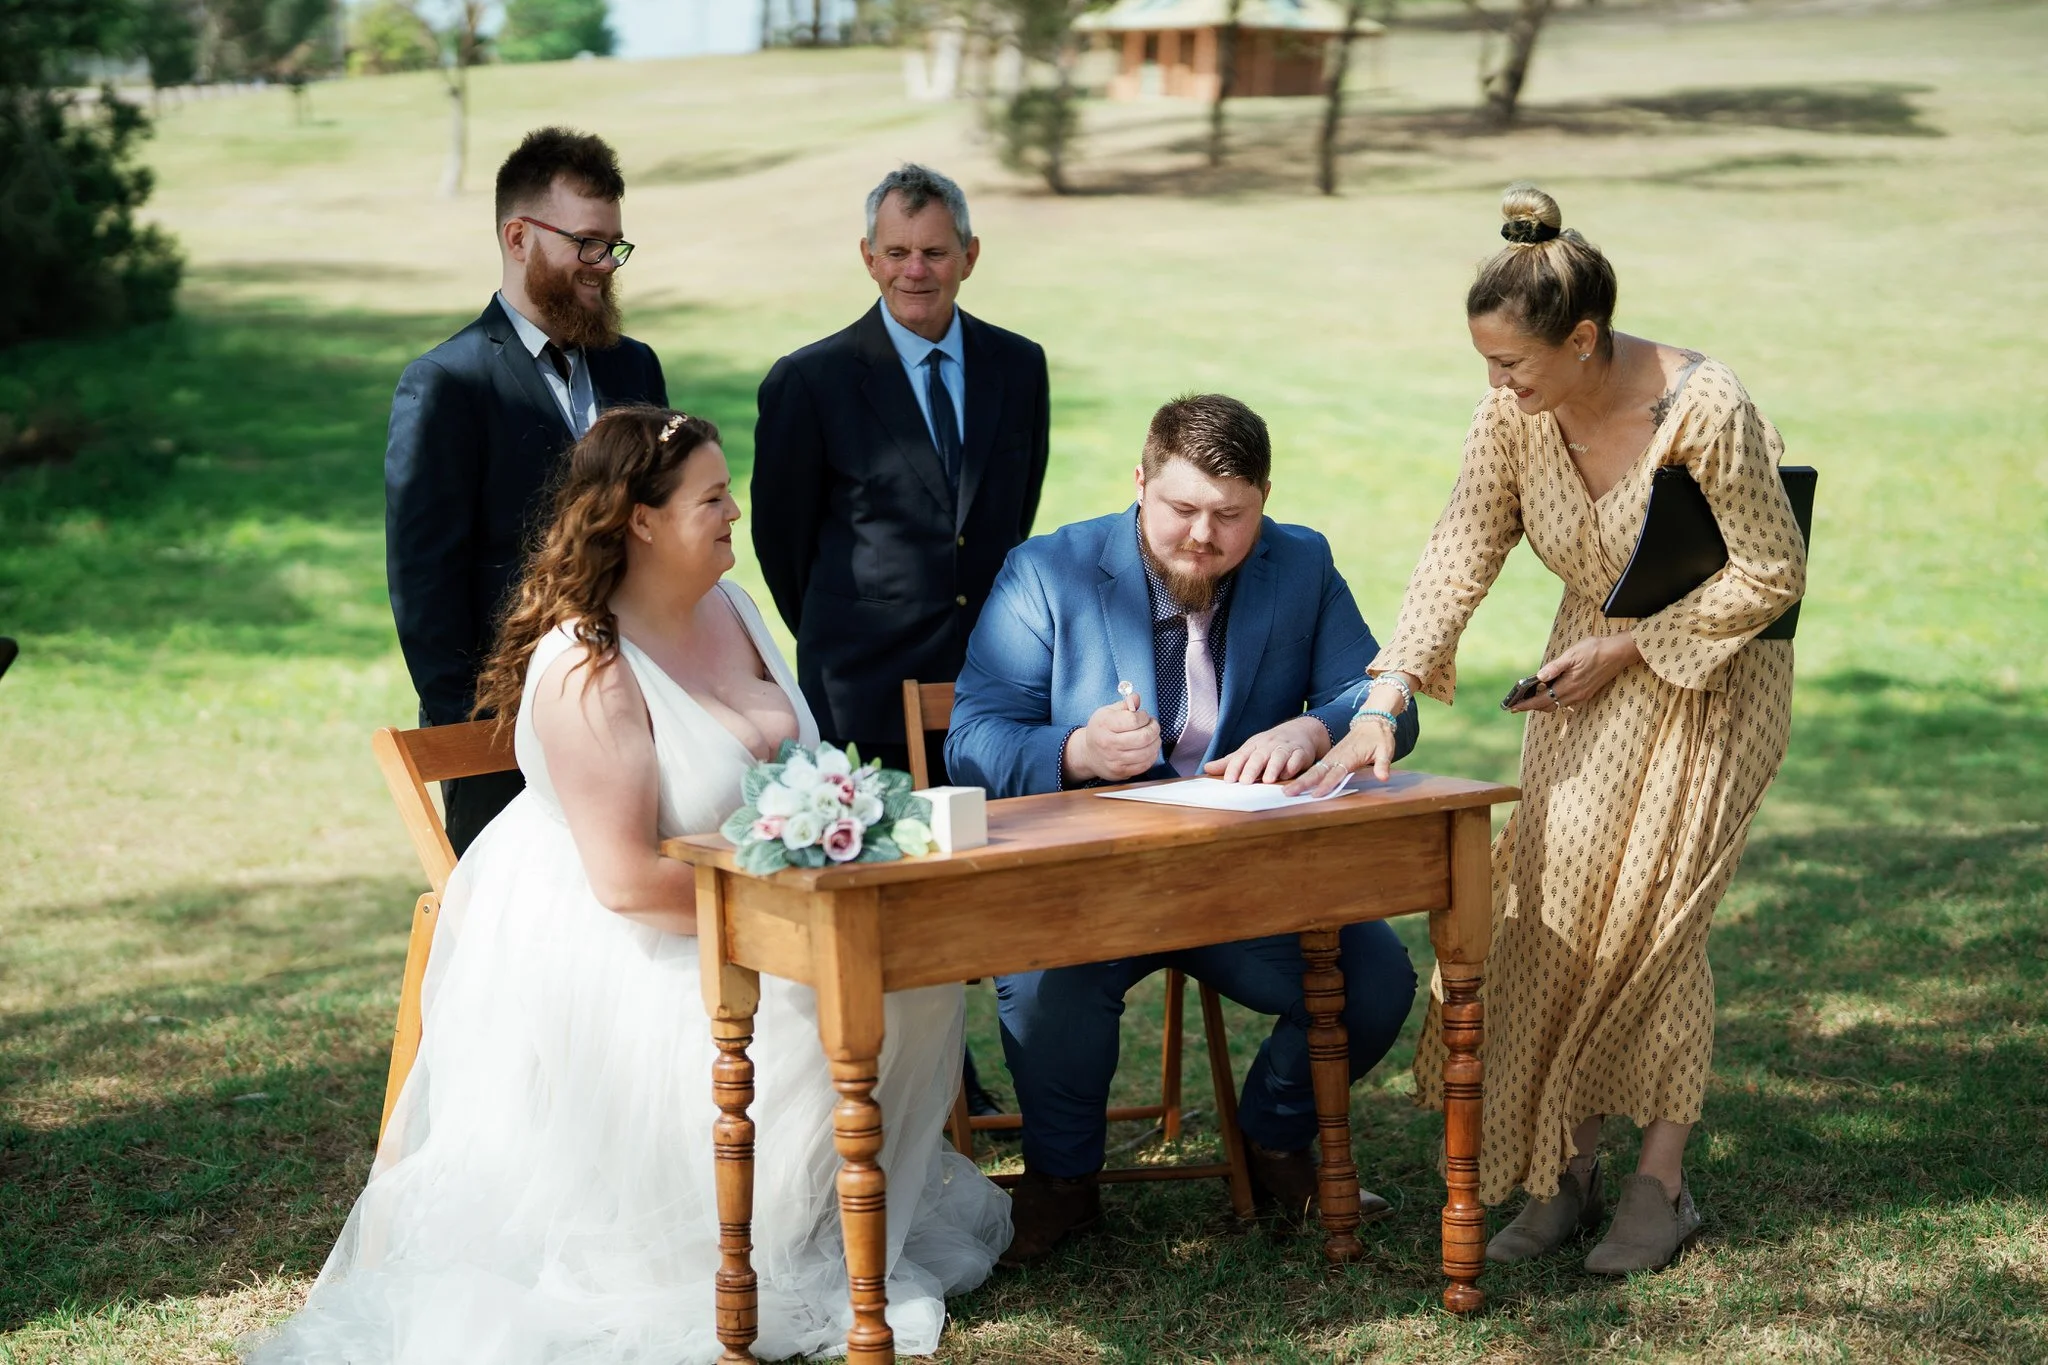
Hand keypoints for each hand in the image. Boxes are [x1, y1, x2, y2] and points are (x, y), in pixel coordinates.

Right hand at [1063, 692, 1161, 783]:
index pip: (1134, 720)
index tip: (1144, 716)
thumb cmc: (1100, 730)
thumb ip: (1125, 704)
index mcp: (1104, 724)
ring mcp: (1115, 760)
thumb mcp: (1107, 712)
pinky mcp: (1121, 772)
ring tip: (1152, 737)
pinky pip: (1145, 765)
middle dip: (1154, 729)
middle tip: (1153, 726)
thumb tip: (1136, 698)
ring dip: (1156, 742)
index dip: (1144, 716)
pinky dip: (1152, 755)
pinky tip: (1148, 749)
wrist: (1088, 754)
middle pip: (1143, 737)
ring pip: (1147, 752)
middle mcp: (1108, 743)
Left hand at [1205, 717, 1327, 784]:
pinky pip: (1297, 758)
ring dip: (1273, 767)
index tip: (1228, 780)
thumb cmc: (1269, 745)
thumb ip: (1230, 762)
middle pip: (1259, 756)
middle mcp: (1268, 745)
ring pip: (1279, 756)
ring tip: (1268, 780)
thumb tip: (1206, 768)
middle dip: (1252, 768)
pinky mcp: (1301, 752)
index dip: (1234, 767)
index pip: (1241, 756)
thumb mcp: (1249, 751)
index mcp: (1253, 746)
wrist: (1299, 731)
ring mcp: (1285, 747)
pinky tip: (1288, 774)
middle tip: (1246, 782)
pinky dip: (1293, 766)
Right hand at [1283, 714, 1396, 795]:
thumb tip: (1383, 777)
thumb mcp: (1386, 750)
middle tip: (1287, 793)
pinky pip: (1317, 769)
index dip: (1326, 785)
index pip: (1336, 774)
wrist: (1372, 721)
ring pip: (1314, 771)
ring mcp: (1333, 757)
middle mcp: (1337, 757)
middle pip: (1317, 772)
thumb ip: (1382, 764)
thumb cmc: (1379, 737)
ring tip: (1287, 791)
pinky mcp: (1332, 757)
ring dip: (1301, 781)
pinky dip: (1306, 777)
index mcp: (1349, 756)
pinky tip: (1298, 785)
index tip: (1315, 795)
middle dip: (1303, 783)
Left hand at [1508, 635, 1641, 713]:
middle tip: (1516, 705)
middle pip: (1548, 705)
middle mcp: (1575, 694)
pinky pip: (1566, 701)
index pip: (1542, 700)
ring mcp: (1581, 695)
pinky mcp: (1586, 693)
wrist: (1619, 653)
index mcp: (1569, 685)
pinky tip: (1548, 692)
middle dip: (1531, 706)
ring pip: (1557, 704)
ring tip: (1529, 699)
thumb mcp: (1571, 655)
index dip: (1526, 705)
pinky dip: (1554, 699)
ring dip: (1542, 703)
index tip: (1512, 708)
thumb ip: (1554, 668)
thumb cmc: (1594, 650)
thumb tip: (1538, 677)